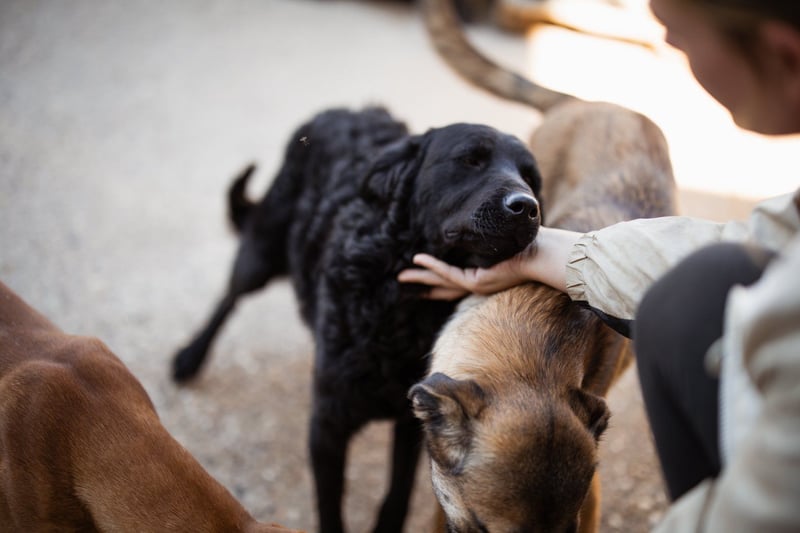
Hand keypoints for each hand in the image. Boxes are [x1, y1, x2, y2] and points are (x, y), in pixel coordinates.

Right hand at [397, 227, 580, 299]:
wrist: (546, 255)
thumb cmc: (534, 244)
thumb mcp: (509, 238)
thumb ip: (496, 234)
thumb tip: (493, 215)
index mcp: (486, 275)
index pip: (456, 279)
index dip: (438, 277)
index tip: (423, 271)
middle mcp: (479, 283)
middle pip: (443, 286)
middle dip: (423, 283)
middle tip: (402, 280)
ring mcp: (477, 284)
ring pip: (441, 281)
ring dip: (421, 277)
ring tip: (402, 275)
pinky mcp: (478, 282)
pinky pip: (448, 273)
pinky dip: (432, 265)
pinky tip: (418, 258)